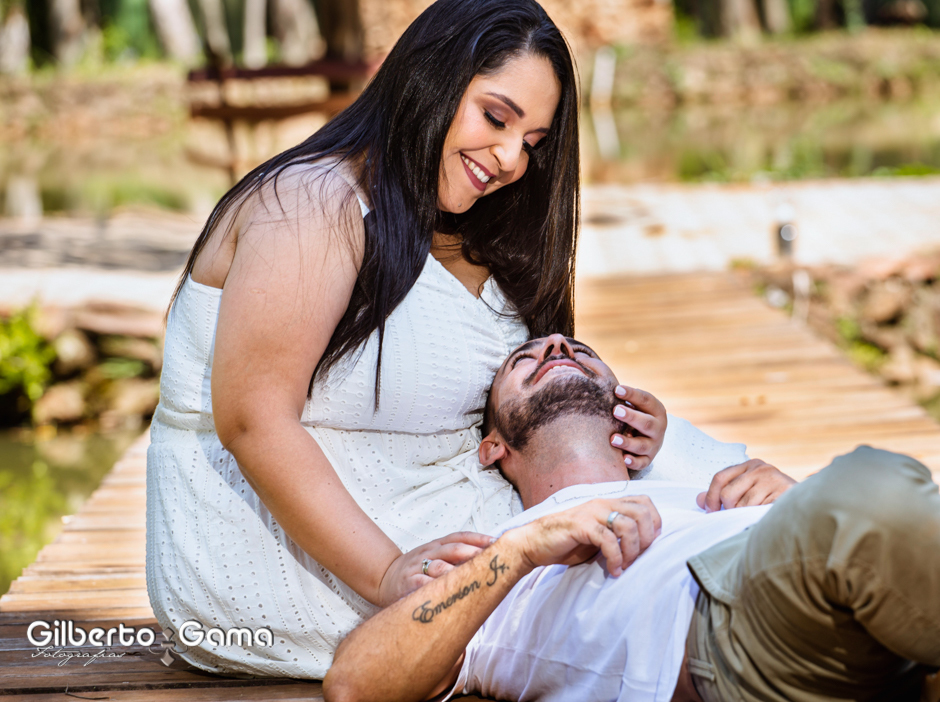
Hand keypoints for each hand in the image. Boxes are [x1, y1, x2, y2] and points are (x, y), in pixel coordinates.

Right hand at [376, 532, 492, 606]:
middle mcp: (428, 552)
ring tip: (471, 576)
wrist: (385, 579)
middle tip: (489, 559)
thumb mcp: (435, 558)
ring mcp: (417, 567)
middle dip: (472, 552)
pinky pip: (422, 584)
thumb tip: (487, 559)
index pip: (459, 536)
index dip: (478, 538)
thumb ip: (456, 558)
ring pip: (438, 565)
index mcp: (437, 544)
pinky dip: (434, 586)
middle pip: (453, 549)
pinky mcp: (408, 583)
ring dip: (456, 570)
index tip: (496, 542)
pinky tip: (447, 591)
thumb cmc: (418, 571)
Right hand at [511, 496, 661, 576]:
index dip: (654, 522)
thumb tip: (642, 546)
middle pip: (642, 512)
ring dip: (632, 551)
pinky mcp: (581, 526)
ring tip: (624, 566)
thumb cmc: (566, 542)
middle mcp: (602, 504)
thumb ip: (617, 535)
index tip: (650, 544)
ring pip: (628, 526)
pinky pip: (608, 540)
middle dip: (647, 538)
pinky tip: (612, 570)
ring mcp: (591, 513)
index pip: (644, 502)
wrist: (535, 543)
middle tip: (639, 557)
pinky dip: (615, 558)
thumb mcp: (598, 535)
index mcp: (608, 504)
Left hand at [610, 385, 666, 470]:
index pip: (646, 400)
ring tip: (612, 439)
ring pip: (642, 445)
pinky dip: (633, 462)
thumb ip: (620, 391)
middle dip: (631, 416)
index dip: (632, 394)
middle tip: (615, 410)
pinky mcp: (647, 460)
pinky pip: (641, 463)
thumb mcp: (633, 403)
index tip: (616, 389)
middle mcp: (658, 428)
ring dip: (628, 442)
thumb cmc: (632, 414)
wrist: (646, 438)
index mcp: (656, 410)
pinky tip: (622, 459)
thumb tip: (590, 365)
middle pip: (646, 422)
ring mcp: (653, 445)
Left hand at [697, 459, 795, 512]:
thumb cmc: (772, 499)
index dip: (711, 496)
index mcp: (750, 464)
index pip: (720, 477)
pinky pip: (758, 512)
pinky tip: (764, 516)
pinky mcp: (783, 493)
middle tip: (736, 516)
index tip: (710, 511)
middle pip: (728, 494)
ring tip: (755, 515)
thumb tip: (697, 500)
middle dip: (728, 510)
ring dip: (744, 516)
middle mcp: (761, 468)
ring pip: (742, 506)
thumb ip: (723, 492)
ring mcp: (773, 480)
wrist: (809, 504)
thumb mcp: (747, 491)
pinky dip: (756, 518)